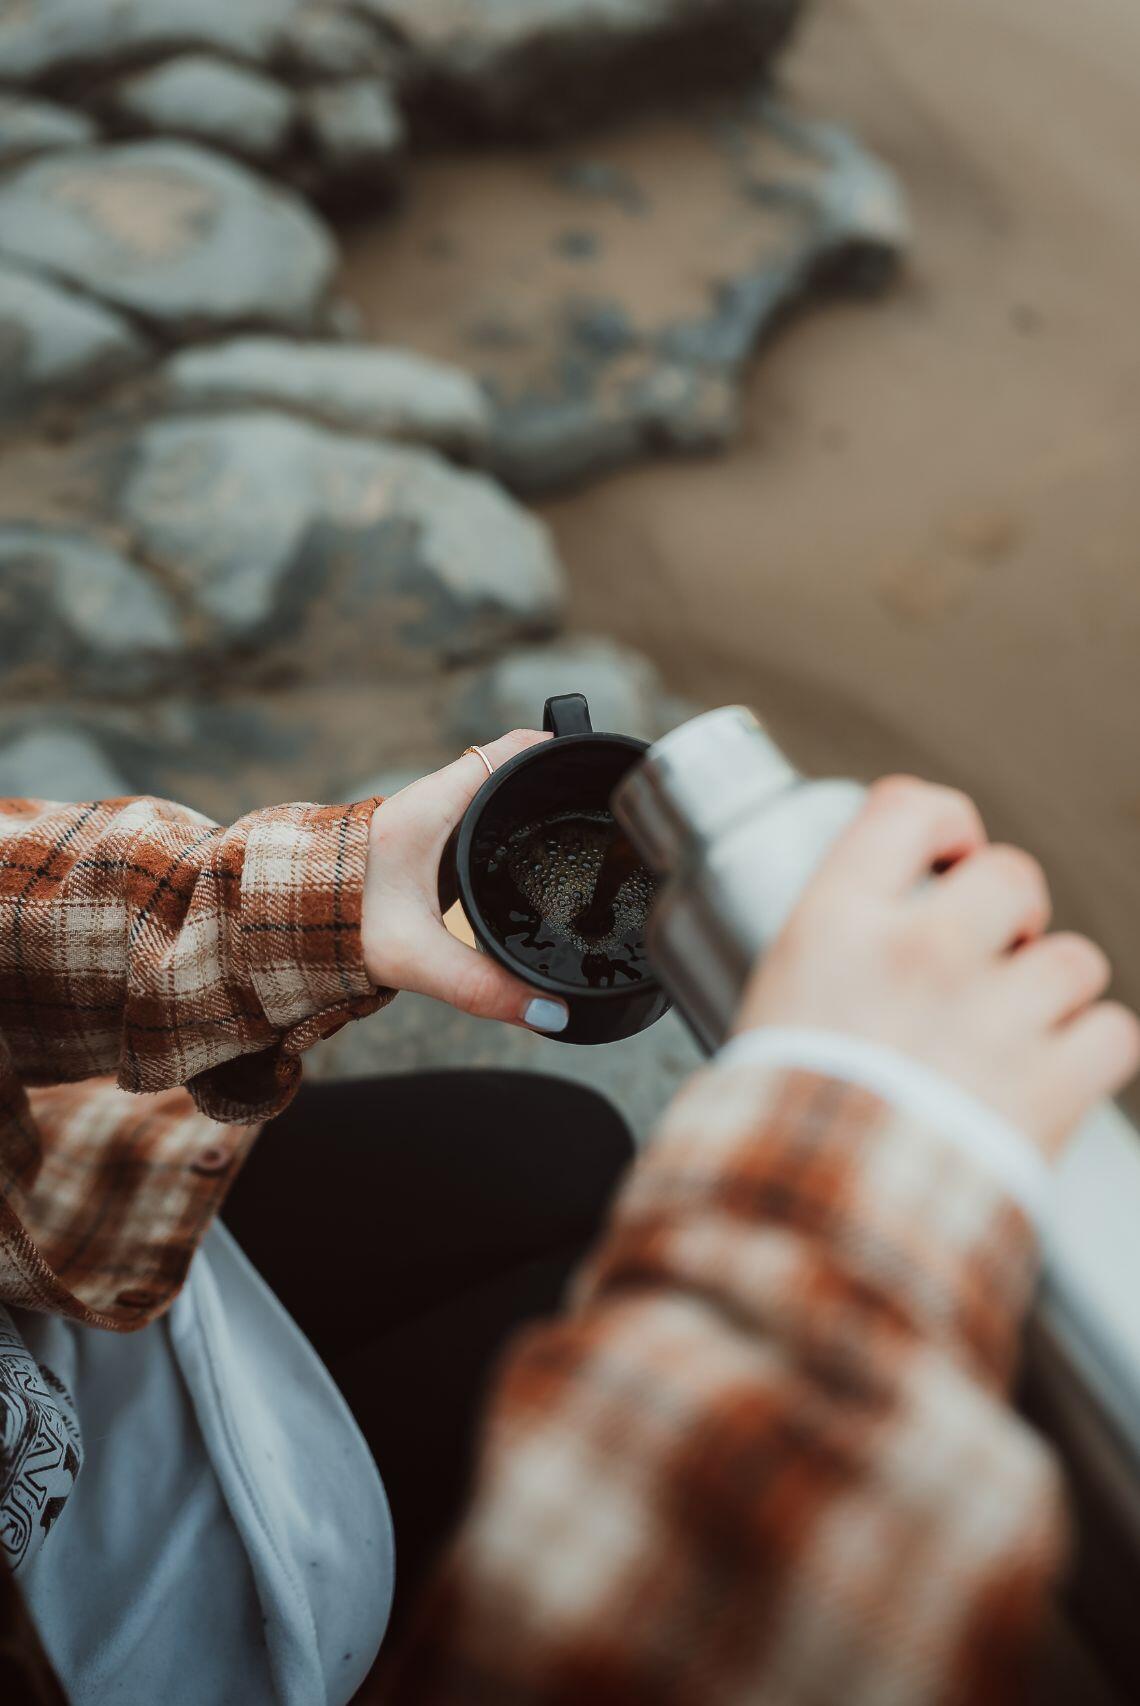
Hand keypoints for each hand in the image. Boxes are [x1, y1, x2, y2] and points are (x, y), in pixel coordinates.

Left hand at [361, 730, 568, 1032]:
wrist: (274, 921)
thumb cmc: (333, 925)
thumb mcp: (413, 957)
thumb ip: (480, 986)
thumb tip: (548, 1012)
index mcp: (429, 808)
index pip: (505, 753)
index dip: (552, 750)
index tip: (589, 762)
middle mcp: (427, 802)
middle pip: (505, 769)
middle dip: (549, 779)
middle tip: (594, 803)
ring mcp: (421, 818)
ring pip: (487, 793)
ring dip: (523, 802)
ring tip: (571, 825)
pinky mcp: (417, 842)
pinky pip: (471, 818)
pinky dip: (500, 826)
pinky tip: (521, 859)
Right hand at [735, 775, 1139, 1156]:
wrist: (808, 1229)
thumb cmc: (774, 1129)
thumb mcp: (770, 1008)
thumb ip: (828, 954)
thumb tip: (861, 931)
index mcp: (837, 925)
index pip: (910, 809)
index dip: (944, 823)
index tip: (948, 853)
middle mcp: (920, 953)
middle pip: (1011, 874)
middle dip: (1012, 914)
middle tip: (988, 957)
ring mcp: (991, 1015)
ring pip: (1074, 958)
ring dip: (1053, 993)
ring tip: (1013, 1033)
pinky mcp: (1048, 1084)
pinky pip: (1112, 1033)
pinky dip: (1089, 1056)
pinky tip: (1049, 1077)